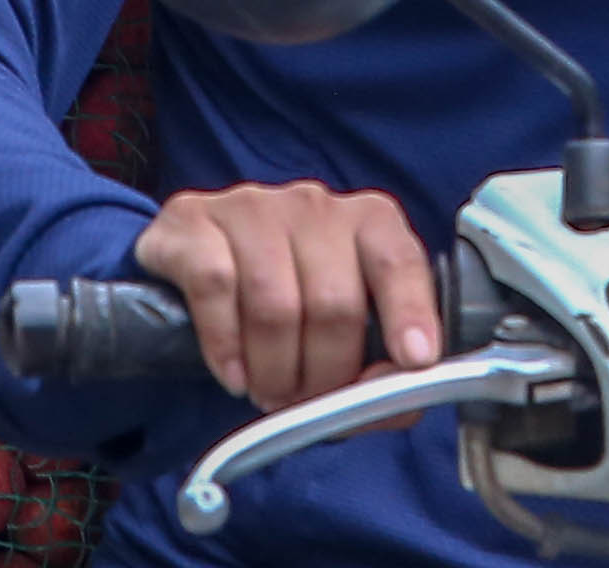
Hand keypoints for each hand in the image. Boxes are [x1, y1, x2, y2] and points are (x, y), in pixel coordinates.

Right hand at [131, 181, 438, 410]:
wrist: (199, 265)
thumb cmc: (291, 301)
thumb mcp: (346, 331)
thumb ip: (383, 368)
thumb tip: (402, 401)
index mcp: (367, 222)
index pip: (399, 261)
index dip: (410, 312)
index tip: (415, 359)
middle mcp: (313, 205)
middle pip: (334, 302)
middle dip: (324, 373)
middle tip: (306, 402)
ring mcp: (251, 207)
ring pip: (275, 303)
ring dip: (274, 370)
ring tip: (269, 391)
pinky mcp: (193, 221)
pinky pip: (216, 288)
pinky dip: (226, 346)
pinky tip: (232, 374)